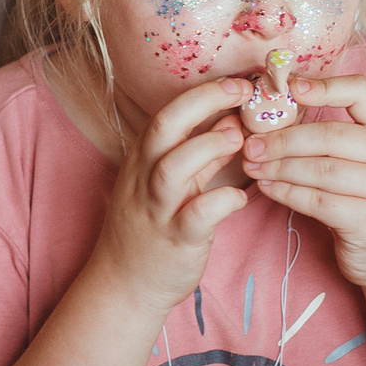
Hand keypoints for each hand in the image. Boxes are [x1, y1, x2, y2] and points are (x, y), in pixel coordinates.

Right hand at [89, 75, 256, 310]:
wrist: (123, 284)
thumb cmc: (152, 228)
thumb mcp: (171, 184)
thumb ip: (201, 154)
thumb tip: (233, 120)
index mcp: (144, 160)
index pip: (166, 114)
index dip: (202, 94)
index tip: (238, 81)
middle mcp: (144, 178)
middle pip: (163, 128)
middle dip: (202, 103)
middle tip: (242, 91)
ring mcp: (156, 208)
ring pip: (173, 167)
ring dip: (208, 146)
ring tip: (239, 138)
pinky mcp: (174, 239)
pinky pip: (196, 215)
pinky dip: (222, 201)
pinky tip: (241, 197)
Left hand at [241, 72, 365, 288]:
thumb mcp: (365, 162)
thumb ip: (334, 138)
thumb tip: (272, 116)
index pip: (364, 92)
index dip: (325, 85)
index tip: (289, 88)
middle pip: (330, 135)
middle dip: (282, 139)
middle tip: (250, 144)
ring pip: (320, 169)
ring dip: (278, 167)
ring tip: (251, 165)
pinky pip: (317, 201)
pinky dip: (286, 193)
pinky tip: (267, 188)